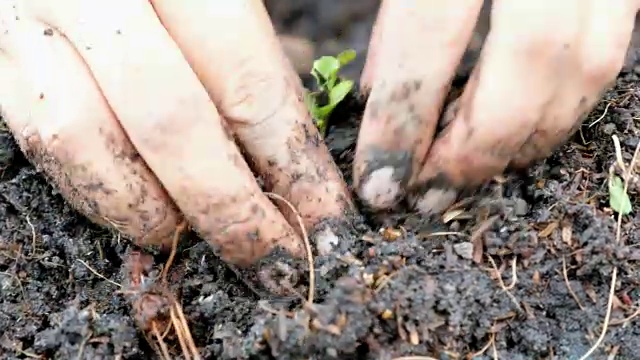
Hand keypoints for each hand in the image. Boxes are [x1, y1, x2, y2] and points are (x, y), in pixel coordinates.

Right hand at [0, 0, 352, 265]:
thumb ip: (247, 51)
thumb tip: (292, 145)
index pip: (249, 85)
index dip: (293, 165)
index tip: (326, 217)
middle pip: (172, 123)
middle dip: (231, 209)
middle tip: (273, 259)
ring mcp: (25, 21)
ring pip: (86, 140)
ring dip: (152, 210)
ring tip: (195, 237)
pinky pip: (43, 141)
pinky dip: (98, 190)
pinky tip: (141, 207)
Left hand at [354, 0, 638, 213]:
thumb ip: (393, 14)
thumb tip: (378, 96)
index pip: (432, 31)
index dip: (404, 118)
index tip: (378, 181)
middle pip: (530, 61)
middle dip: (475, 148)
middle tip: (427, 195)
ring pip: (588, 65)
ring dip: (527, 139)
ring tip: (473, 175)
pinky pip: (611, 50)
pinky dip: (565, 106)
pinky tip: (523, 132)